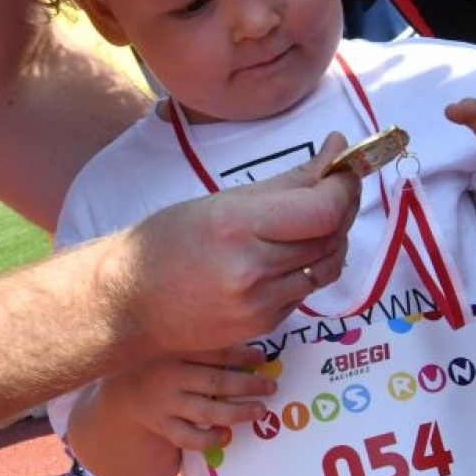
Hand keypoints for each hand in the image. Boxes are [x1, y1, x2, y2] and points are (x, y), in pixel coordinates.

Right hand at [94, 345, 275, 452]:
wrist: (123, 390)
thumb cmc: (159, 364)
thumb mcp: (174, 345)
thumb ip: (203, 344)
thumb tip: (249, 350)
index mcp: (174, 350)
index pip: (214, 352)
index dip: (242, 356)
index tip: (263, 359)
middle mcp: (169, 376)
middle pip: (215, 382)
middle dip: (247, 385)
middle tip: (271, 386)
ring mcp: (165, 403)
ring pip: (207, 412)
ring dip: (237, 412)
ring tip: (259, 411)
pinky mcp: (162, 426)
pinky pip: (189, 438)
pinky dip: (209, 438)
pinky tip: (225, 435)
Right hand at [110, 134, 359, 354]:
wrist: (129, 305)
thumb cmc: (167, 243)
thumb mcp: (221, 202)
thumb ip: (287, 180)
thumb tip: (337, 147)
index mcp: (238, 226)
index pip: (322, 210)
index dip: (345, 188)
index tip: (346, 171)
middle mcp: (252, 269)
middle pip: (330, 238)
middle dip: (342, 209)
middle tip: (336, 189)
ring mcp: (260, 304)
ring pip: (326, 267)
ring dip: (330, 241)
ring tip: (311, 223)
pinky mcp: (264, 327)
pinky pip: (305, 291)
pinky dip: (306, 270)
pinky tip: (283, 258)